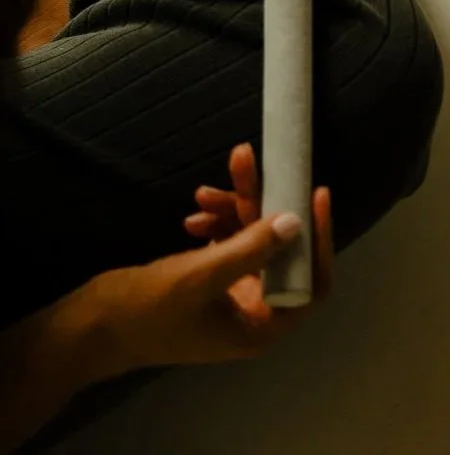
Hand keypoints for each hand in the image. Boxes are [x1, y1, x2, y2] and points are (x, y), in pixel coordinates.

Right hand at [84, 145, 331, 372]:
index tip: (314, 193)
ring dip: (232, 208)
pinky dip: (216, 222)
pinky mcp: (210, 280)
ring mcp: (231, 295)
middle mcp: (253, 312)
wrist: (91, 327)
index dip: (319, 240)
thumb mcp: (201, 276)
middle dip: (261, 205)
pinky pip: (227, 241)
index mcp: (260, 327)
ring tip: (205, 190)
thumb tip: (296, 221)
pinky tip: (195, 210)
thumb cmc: (147, 311)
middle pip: (278, 250)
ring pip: (250, 239)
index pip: (311, 283)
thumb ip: (251, 249)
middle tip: (246, 162)